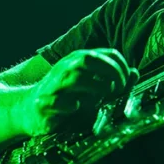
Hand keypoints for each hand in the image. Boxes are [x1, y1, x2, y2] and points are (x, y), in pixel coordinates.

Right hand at [19, 49, 138, 136]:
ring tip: (100, 99)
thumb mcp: (92, 87)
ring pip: (75, 78)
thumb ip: (115, 80)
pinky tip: (78, 107)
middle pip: (90, 59)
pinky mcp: (43, 104)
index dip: (122, 67)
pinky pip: (57, 101)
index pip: (108, 54)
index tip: (125, 83)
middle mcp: (66, 68)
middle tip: (117, 89)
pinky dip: (70, 104)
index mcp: (80, 60)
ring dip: (95, 88)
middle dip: (110, 73)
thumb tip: (135, 73)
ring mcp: (53, 85)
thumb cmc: (67, 97)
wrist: (28, 109)